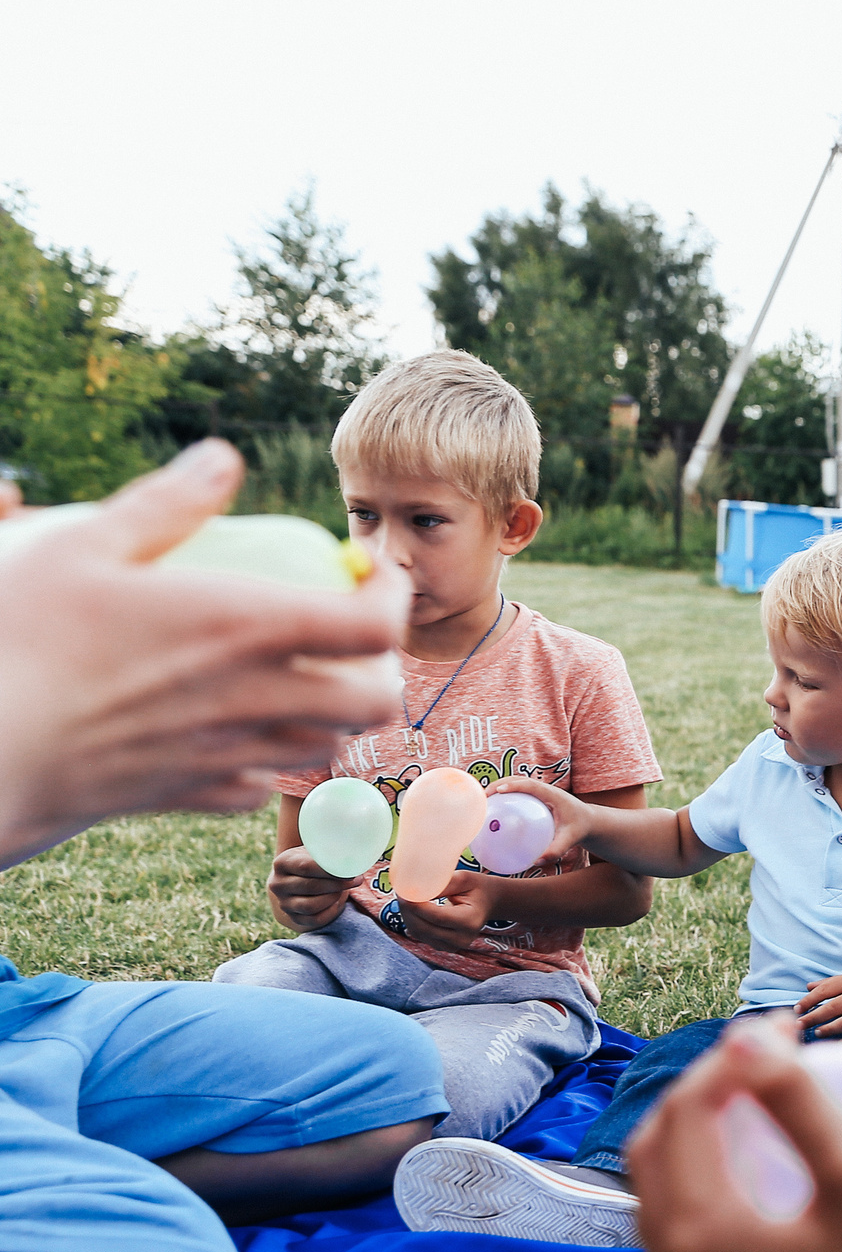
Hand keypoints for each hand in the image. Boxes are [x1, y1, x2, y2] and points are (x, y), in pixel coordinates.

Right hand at [0, 442, 405, 869]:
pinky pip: (262, 785)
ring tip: (302, 677)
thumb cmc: (17, 640)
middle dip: (383, 668)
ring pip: (327, 745)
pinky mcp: (192, 796)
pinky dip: (271, 757)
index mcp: (244, 627)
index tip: (372, 572)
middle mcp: (255, 697)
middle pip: (375, 700)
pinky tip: (240, 728)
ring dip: (332, 713)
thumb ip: (164, 502)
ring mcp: (228, 755)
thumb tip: (223, 455)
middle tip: (351, 637)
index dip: (394, 595)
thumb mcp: (80, 546)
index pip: (375, 625)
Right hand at [267, 847, 360, 932]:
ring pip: (311, 906)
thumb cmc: (314, 860)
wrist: (298, 877)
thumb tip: (353, 854)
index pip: (306, 867)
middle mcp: (278, 884)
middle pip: (311, 887)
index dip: (330, 870)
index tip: (351, 870)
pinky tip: (338, 901)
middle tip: (356, 879)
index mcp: (282, 863)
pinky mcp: (294, 918)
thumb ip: (329, 851)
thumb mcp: (317, 850)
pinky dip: (331, 911)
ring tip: (344, 889)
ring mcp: (284, 903)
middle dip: (337, 884)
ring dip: (333, 898)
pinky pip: (316, 919)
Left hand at [396, 871, 502, 948]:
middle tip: (399, 892)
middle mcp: (462, 938)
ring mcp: (453, 946)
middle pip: (424, 927)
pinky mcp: (444, 947)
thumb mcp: (463, 879)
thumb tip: (415, 887)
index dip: (416, 906)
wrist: (488, 903)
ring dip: (407, 916)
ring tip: (405, 898)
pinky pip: (420, 936)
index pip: (437, 917)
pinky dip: (413, 922)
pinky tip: (412, 909)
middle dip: (407, 910)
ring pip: (419, 933)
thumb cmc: (476, 888)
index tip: (403, 892)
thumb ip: (441, 883)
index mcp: (469, 921)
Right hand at [487, 774, 592, 865]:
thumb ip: (556, 850)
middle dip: (499, 783)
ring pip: (516, 784)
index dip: (514, 785)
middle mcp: (545, 789)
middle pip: (518, 779)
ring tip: (482, 801)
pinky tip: (494, 813)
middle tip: (482, 796)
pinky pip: (519, 794)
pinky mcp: (537, 796)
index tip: (497, 790)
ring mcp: (540, 791)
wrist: (589, 820)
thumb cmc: (580, 828)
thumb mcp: (571, 839)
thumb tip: (537, 862)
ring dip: (499, 787)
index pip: (531, 785)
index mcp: (553, 794)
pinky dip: (506, 798)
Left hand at [628, 1014, 841, 1251]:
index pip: (687, 1116)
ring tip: (762, 1105)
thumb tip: (744, 1037)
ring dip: (700, 1141)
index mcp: (702, 1236)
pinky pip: (687, 1244)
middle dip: (705, 1094)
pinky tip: (760, 1176)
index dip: (731, 1061)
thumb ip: (798, 1100)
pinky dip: (709, 1192)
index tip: (788, 1028)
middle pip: (657, 1153)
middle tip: (769, 1060)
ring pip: (665, 1200)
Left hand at [796, 967, 841, 1039]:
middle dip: (814, 1016)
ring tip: (817, 1033)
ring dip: (830, 1028)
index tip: (797, 1009)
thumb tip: (808, 987)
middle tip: (799, 1025)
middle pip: (833, 1007)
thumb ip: (831, 982)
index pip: (826, 990)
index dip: (810, 1000)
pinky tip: (839, 1046)